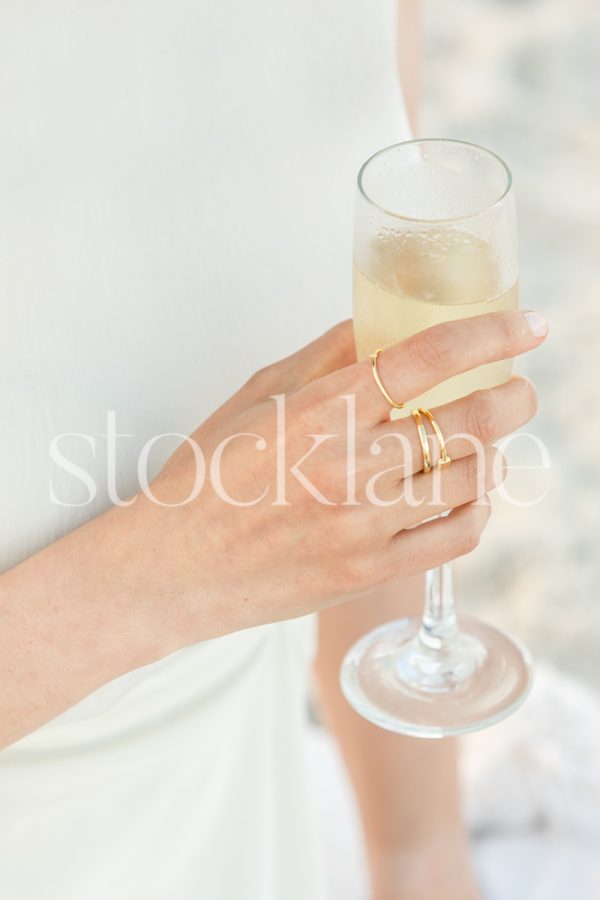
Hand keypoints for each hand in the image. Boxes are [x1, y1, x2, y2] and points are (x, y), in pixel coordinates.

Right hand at [122, 309, 544, 647]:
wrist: (175, 566)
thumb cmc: (208, 474)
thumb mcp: (256, 396)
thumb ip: (326, 357)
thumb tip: (383, 325)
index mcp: (319, 411)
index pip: (426, 358)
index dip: (489, 333)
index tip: (526, 326)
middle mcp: (348, 466)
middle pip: (470, 420)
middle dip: (514, 396)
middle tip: (518, 387)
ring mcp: (364, 525)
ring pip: (473, 479)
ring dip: (495, 452)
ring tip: (487, 441)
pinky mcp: (370, 572)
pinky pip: (457, 538)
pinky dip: (477, 509)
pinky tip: (467, 494)